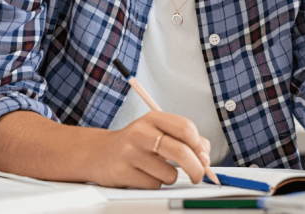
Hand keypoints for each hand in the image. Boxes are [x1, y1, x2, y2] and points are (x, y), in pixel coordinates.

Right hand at [85, 111, 211, 188]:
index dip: (200, 146)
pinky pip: (154, 185)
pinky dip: (154, 184)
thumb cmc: (135, 144)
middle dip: (196, 168)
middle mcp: (141, 132)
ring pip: (169, 173)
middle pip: (181, 151)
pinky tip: (142, 175)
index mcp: (153, 118)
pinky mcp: (123, 172)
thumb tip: (205, 156)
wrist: (99, 153)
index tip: (203, 157)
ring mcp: (130, 152)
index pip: (186, 128)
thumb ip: (183, 139)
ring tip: (155, 170)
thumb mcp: (157, 132)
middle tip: (199, 176)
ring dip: (168, 177)